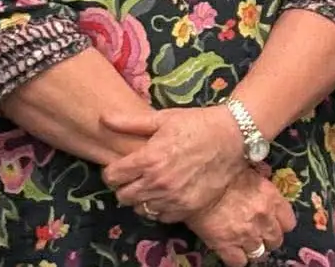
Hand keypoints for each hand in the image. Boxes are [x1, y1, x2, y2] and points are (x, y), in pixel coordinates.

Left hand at [100, 105, 246, 221]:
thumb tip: (103, 118)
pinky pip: (161, 216)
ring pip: (140, 208)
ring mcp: (173, 198)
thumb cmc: (196, 124)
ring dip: (141, 198)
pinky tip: (166, 193)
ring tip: (151, 184)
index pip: (112, 177)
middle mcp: (157, 182)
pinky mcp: (187, 209)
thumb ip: (130, 123)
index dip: (113, 171)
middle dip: (124, 186)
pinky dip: (159, 207)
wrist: (232, 137)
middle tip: (135, 176)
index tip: (121, 167)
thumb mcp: (162, 119)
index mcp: (149, 159)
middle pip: (123, 196)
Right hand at [186, 168, 295, 266]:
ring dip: (253, 248)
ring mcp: (247, 236)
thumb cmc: (221, 169)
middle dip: (268, 237)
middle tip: (258, 232)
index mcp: (271, 198)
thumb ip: (260, 173)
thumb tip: (265, 172)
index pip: (289, 222)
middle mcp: (264, 219)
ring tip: (245, 242)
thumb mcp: (246, 166)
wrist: (195, 182)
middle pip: (276, 240)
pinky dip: (236, 258)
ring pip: (259, 253)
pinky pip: (239, 262)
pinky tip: (231, 251)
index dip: (281, 223)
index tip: (273, 220)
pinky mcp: (227, 247)